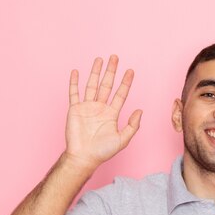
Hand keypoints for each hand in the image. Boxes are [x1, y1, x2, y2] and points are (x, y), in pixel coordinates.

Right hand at [64, 55, 141, 171]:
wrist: (84, 157)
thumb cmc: (102, 152)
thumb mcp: (122, 140)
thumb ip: (132, 126)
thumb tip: (140, 111)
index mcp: (111, 114)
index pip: (120, 94)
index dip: (126, 83)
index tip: (130, 71)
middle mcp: (100, 108)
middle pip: (107, 85)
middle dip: (111, 71)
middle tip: (115, 57)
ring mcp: (87, 107)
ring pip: (92, 85)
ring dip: (95, 72)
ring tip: (99, 59)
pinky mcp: (75, 109)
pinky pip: (74, 93)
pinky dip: (74, 82)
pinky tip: (76, 71)